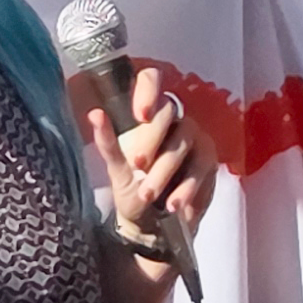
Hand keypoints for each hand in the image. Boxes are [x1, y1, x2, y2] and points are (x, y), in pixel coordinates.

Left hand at [83, 61, 219, 270]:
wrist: (151, 223)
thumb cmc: (133, 187)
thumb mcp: (116, 167)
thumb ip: (108, 142)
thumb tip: (95, 114)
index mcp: (148, 113)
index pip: (151, 80)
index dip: (148, 90)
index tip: (140, 114)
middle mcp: (174, 119)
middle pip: (168, 112)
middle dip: (151, 139)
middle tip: (137, 165)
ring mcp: (194, 138)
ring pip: (183, 143)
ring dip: (164, 171)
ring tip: (148, 195)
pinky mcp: (208, 162)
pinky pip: (199, 169)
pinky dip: (186, 188)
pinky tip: (173, 204)